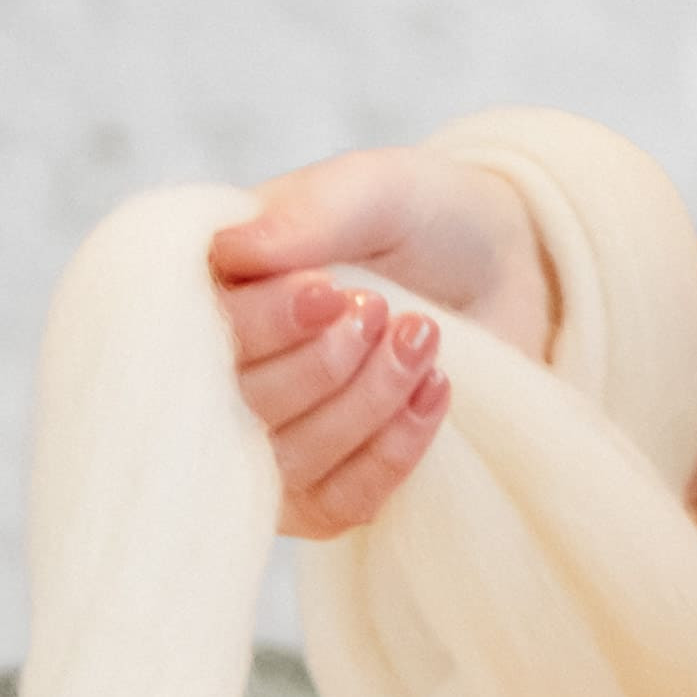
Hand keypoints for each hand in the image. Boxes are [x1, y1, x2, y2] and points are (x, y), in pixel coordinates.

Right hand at [209, 153, 551, 536]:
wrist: (500, 269)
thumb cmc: (422, 220)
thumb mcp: (378, 191)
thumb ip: (310, 213)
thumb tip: (230, 249)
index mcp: (212, 289)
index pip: (196, 333)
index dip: (262, 324)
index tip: (333, 292)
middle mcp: (224, 370)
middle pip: (235, 407)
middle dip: (322, 365)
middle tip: (384, 310)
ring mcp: (268, 439)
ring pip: (286, 461)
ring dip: (364, 405)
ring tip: (423, 339)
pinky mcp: (323, 488)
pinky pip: (336, 505)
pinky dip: (390, 454)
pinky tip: (435, 391)